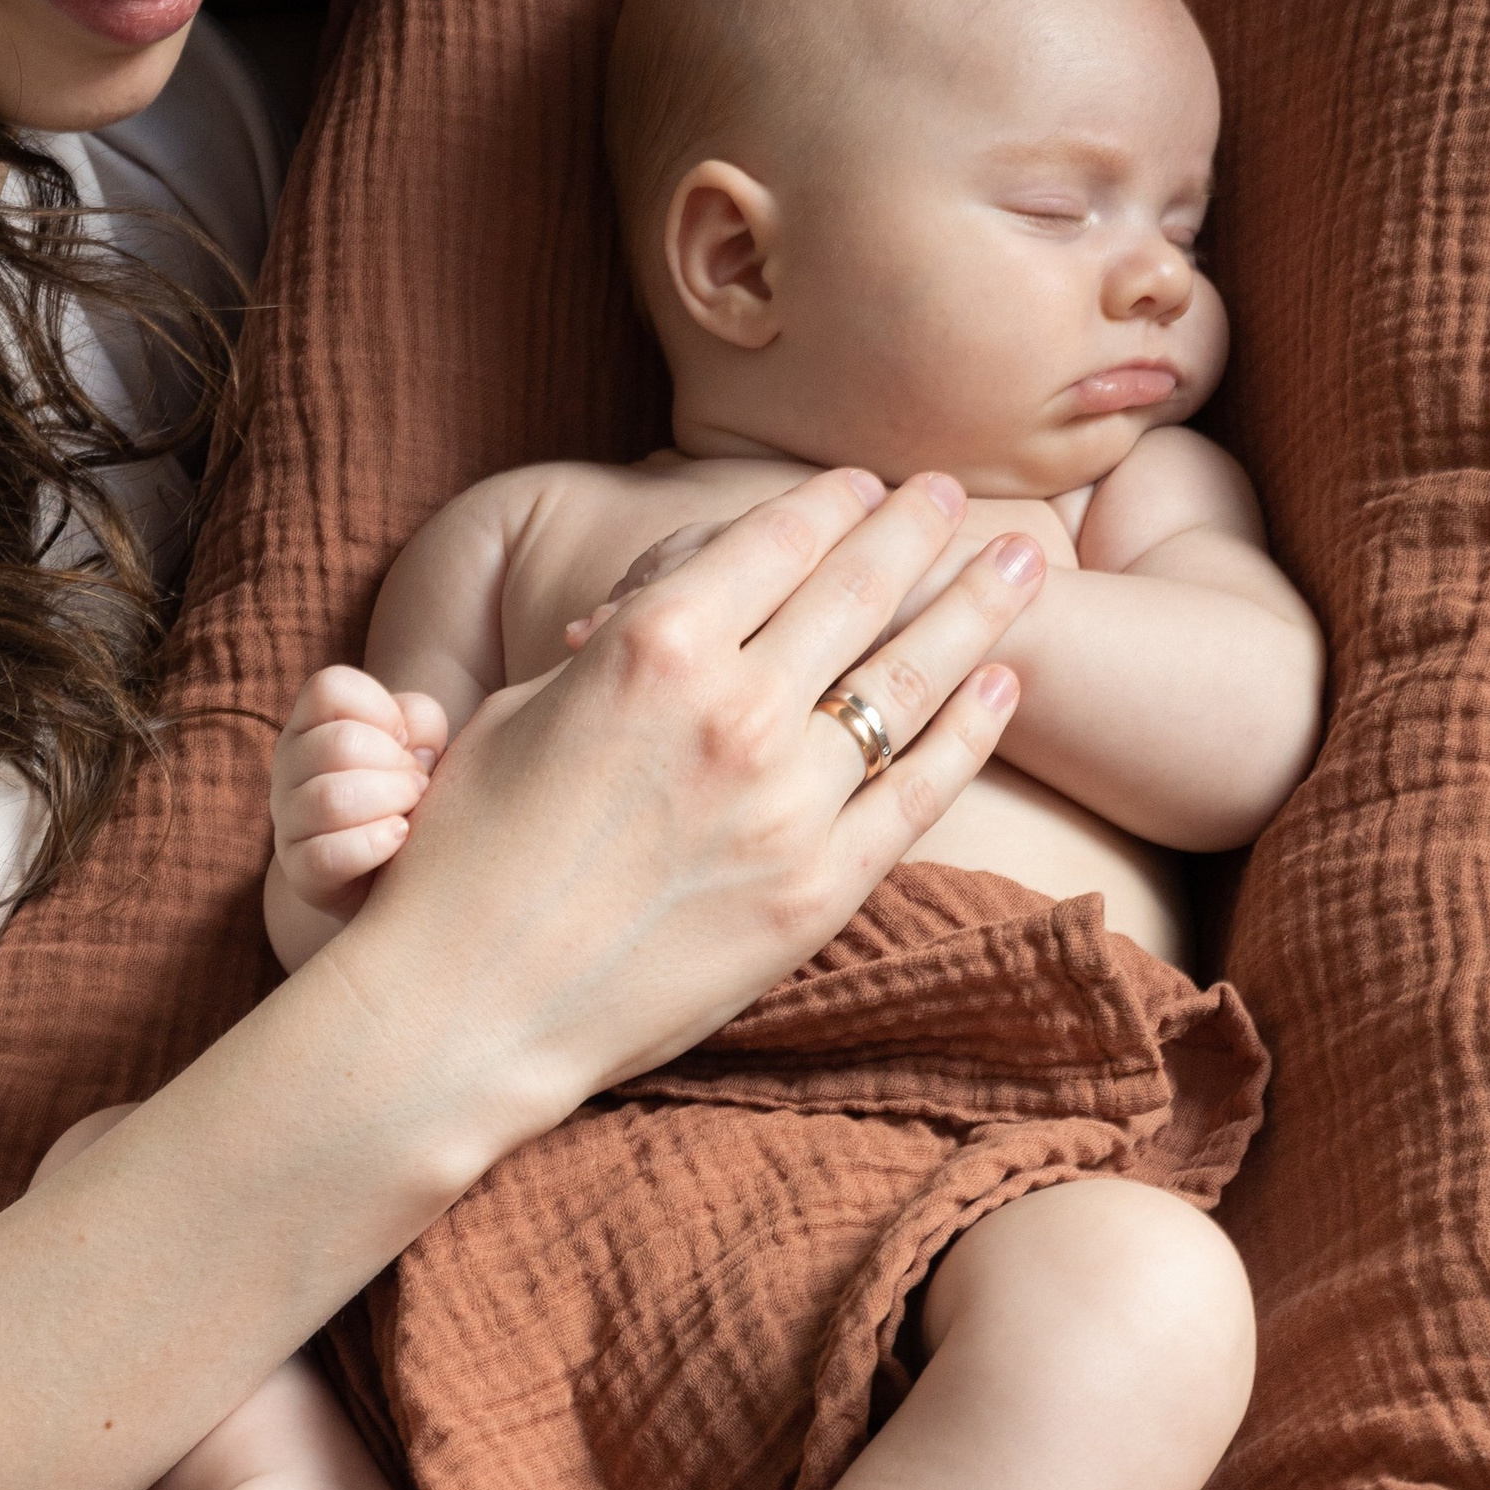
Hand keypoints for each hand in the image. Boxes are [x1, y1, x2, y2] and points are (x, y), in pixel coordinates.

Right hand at [271, 665, 451, 917]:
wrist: (390, 868)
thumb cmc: (406, 791)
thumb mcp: (421, 746)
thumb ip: (422, 722)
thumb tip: (411, 741)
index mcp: (311, 724)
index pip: (329, 687)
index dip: (380, 707)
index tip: (404, 738)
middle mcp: (288, 766)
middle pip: (337, 743)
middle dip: (396, 763)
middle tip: (418, 784)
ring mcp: (288, 820)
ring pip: (330, 798)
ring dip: (389, 801)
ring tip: (411, 811)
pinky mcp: (300, 871)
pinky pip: (327, 855)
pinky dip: (374, 844)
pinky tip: (399, 837)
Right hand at [334, 470, 1044, 1136]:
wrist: (472, 1005)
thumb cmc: (466, 854)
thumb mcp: (521, 714)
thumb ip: (610, 659)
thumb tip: (654, 629)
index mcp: (652, 646)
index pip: (774, 542)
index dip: (830, 503)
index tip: (866, 484)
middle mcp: (734, 709)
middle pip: (856, 591)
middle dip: (914, 531)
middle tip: (952, 494)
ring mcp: (787, 803)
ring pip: (909, 679)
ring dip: (975, 608)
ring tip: (1023, 563)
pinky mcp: (819, 890)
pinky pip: (920, 791)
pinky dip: (971, 730)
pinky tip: (1005, 686)